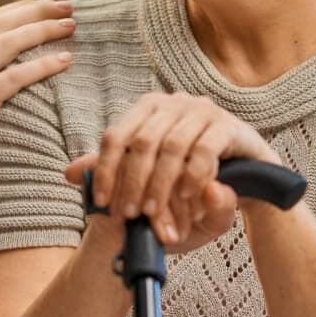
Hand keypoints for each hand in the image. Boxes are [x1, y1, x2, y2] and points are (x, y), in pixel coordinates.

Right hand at [0, 0, 76, 186]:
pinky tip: (64, 61)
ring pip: (10, 42)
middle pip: (3, 23)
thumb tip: (9, 69)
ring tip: (70, 27)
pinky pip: (15, 76)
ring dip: (44, 30)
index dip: (21, 7)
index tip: (48, 5)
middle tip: (68, 8)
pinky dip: (42, 65)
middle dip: (38, 10)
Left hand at [64, 91, 276, 251]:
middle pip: (141, 141)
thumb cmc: (190, 180)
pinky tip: (185, 199)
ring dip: (159, 184)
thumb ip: (114, 172)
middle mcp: (171, 102)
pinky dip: (191, 178)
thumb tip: (67, 173)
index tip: (101, 202)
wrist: (248, 180)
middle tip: (128, 214)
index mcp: (146, 109)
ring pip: (170, 146)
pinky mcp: (227, 125)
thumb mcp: (148, 180)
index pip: (115, 135)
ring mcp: (201, 110)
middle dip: (131, 182)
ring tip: (153, 212)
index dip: (104, 169)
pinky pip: (204, 151)